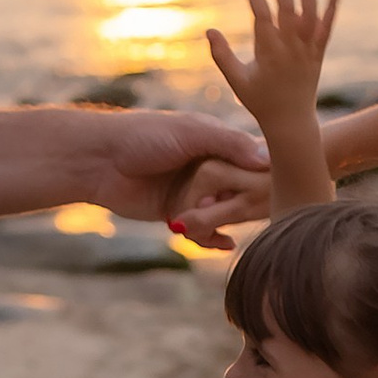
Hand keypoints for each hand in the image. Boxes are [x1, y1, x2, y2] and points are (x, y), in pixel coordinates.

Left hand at [73, 102, 266, 245]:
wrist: (97, 161)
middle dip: (244, 202)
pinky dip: (211, 238)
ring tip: (228, 224)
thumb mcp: (192, 133)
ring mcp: (190, 191)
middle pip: (240, 190)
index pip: (252, 160)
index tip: (280, 187)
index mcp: (215, 141)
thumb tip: (270, 160)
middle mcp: (207, 166)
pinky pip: (199, 230)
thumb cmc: (143, 136)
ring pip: (220, 213)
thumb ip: (230, 144)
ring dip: (224, 220)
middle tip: (253, 209)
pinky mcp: (174, 213)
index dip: (266, 174)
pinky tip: (224, 244)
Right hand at [206, 0, 338, 139]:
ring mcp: (307, 50)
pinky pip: (327, 28)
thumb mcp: (236, 81)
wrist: (290, 122)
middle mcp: (290, 48)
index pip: (261, 14)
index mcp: (269, 51)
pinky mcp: (318, 54)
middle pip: (287, 7)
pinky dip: (332, 9)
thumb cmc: (260, 101)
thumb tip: (209, 30)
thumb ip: (222, 56)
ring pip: (310, 13)